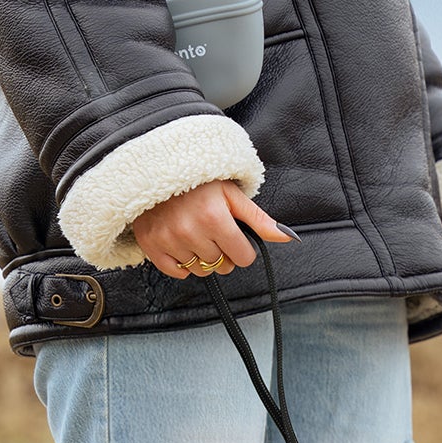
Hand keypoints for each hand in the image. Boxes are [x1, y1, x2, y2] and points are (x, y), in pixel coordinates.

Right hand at [132, 179, 294, 278]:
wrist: (156, 170)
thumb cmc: (198, 182)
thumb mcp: (232, 195)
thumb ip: (260, 220)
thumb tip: (289, 238)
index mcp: (215, 217)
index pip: (243, 258)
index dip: (241, 248)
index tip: (232, 234)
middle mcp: (191, 231)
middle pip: (222, 266)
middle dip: (222, 252)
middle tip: (211, 231)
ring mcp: (169, 240)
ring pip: (201, 271)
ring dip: (202, 257)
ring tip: (194, 233)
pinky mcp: (152, 246)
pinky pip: (177, 272)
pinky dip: (181, 263)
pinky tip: (181, 242)